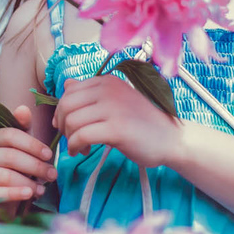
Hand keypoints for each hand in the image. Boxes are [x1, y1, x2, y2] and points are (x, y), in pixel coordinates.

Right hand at [0, 105, 56, 203]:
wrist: (1, 198)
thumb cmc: (14, 168)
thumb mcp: (20, 147)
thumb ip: (23, 128)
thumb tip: (23, 109)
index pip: (9, 135)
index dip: (31, 144)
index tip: (49, 154)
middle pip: (9, 156)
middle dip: (35, 166)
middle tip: (52, 174)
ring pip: (3, 176)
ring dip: (27, 182)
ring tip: (42, 188)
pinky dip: (13, 194)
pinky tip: (28, 195)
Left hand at [53, 75, 179, 167]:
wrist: (171, 139)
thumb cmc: (142, 122)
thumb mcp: (116, 101)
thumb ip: (91, 93)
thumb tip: (66, 84)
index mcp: (107, 81)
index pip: (69, 91)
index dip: (62, 110)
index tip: (67, 125)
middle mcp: (108, 89)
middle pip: (66, 105)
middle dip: (62, 124)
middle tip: (71, 138)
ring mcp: (113, 108)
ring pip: (72, 121)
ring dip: (70, 138)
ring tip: (80, 147)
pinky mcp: (116, 129)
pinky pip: (82, 136)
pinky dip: (75, 146)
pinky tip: (83, 152)